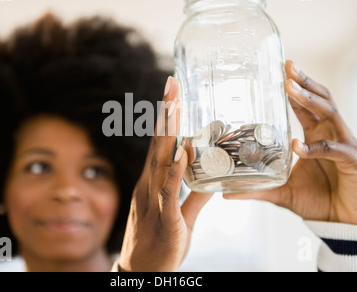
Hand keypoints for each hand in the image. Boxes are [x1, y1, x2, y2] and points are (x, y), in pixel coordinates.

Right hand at [117, 76, 211, 271]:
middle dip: (165, 114)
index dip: (164, 119)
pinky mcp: (165, 220)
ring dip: (169, 133)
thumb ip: (195, 195)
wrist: (142, 273)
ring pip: (162, 162)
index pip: (159, 145)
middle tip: (172, 84)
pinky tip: (183, 152)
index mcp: (152, 183)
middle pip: (158, 145)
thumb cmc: (159, 242)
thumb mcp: (180, 215)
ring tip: (175, 105)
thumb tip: (215, 179)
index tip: (171, 93)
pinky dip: (177, 172)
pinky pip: (171, 193)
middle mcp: (149, 187)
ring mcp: (154, 202)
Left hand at [224, 60, 356, 226]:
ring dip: (309, 100)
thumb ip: (257, 189)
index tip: (280, 69)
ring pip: (330, 114)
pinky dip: (316, 147)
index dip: (295, 87)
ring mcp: (343, 145)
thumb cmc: (318, 201)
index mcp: (315, 136)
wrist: (345, 224)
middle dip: (303, 82)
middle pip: (320, 100)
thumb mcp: (282, 193)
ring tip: (291, 88)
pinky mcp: (353, 162)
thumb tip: (226, 193)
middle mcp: (330, 135)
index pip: (305, 105)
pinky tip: (298, 146)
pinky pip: (334, 150)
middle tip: (286, 67)